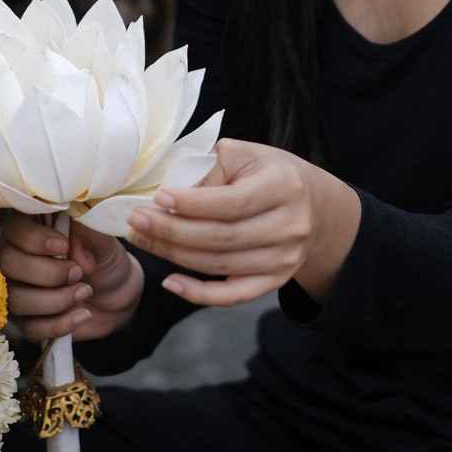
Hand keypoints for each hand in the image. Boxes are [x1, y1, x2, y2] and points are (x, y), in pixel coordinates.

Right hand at [0, 211, 143, 342]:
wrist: (116, 294)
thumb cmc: (103, 257)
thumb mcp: (102, 239)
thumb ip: (87, 230)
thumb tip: (70, 236)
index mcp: (31, 227)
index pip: (13, 228)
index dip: (34, 239)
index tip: (65, 246)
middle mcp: (15, 256)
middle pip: (8, 264)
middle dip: (47, 272)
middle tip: (78, 273)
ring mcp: (16, 289)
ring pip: (15, 299)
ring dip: (54, 300)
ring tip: (84, 292)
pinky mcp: (25, 319)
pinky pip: (29, 327)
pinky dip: (58, 323)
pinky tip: (82, 314)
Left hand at [126, 138, 360, 306]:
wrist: (315, 206)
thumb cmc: (270, 173)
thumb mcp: (247, 155)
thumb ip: (210, 168)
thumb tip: (167, 191)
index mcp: (283, 186)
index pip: (232, 202)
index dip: (192, 204)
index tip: (157, 197)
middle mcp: (289, 227)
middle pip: (222, 237)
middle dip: (172, 231)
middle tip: (136, 220)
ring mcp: (284, 260)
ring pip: (220, 265)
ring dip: (174, 255)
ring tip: (142, 239)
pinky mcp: (275, 282)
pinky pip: (233, 295)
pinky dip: (199, 294)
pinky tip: (170, 281)